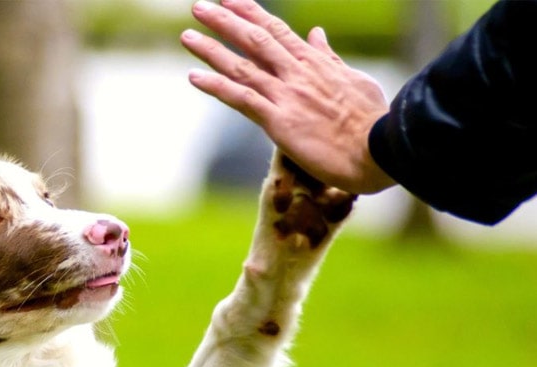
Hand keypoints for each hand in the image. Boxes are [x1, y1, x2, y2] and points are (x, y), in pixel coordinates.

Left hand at [181, 0, 394, 193]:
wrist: (380, 150)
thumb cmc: (373, 120)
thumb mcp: (354, 79)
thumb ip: (329, 58)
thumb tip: (317, 34)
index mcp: (314, 63)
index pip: (277, 29)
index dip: (250, 11)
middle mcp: (296, 73)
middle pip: (254, 39)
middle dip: (224, 21)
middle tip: (198, 7)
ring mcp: (286, 95)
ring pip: (242, 65)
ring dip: (211, 50)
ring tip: (187, 36)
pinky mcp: (280, 120)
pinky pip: (241, 99)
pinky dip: (216, 86)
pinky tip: (194, 77)